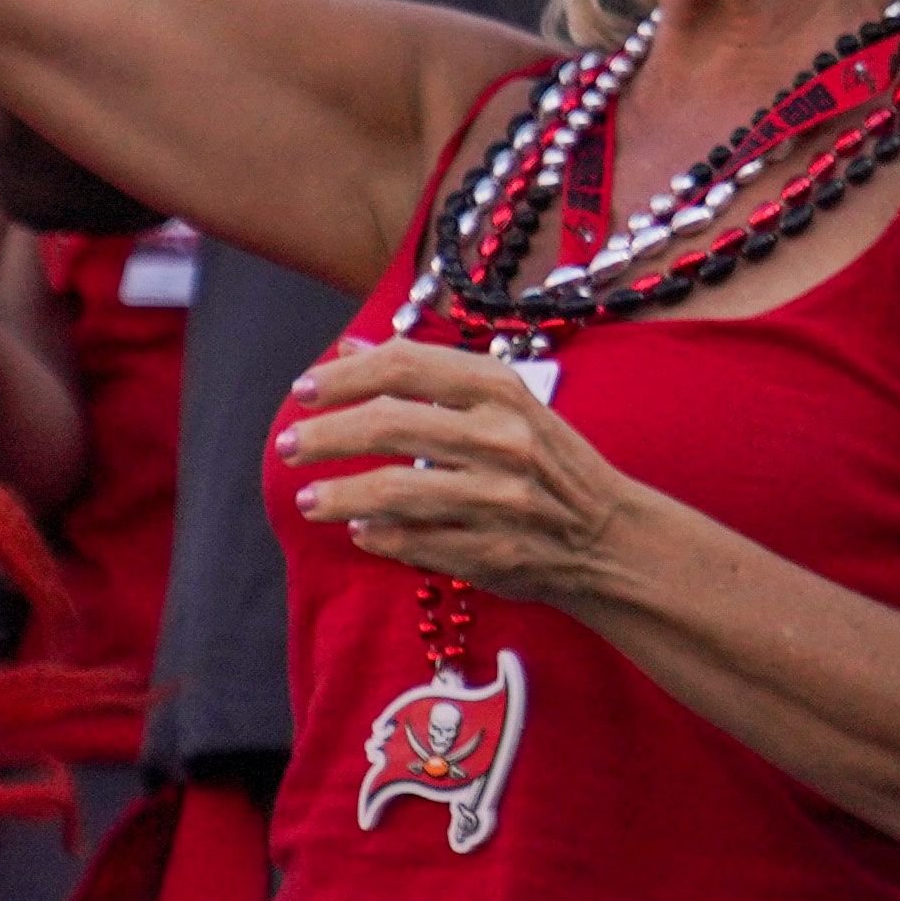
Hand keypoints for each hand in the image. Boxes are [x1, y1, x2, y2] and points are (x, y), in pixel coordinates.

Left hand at [279, 340, 663, 612]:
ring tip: (308, 498)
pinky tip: (360, 530)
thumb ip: (428, 375)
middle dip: (325, 435)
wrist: (611, 537)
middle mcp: (502, 440)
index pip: (406, 366)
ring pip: (393, 491)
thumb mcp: (503, 403)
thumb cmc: (549, 462)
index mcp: (503, 391)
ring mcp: (497, 500)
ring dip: (338, 495)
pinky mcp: (491, 553)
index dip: (345, 376)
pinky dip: (378, 536)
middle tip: (287, 445)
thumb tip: (352, 347)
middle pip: (389, 425)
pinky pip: (414, 542)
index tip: (303, 390)